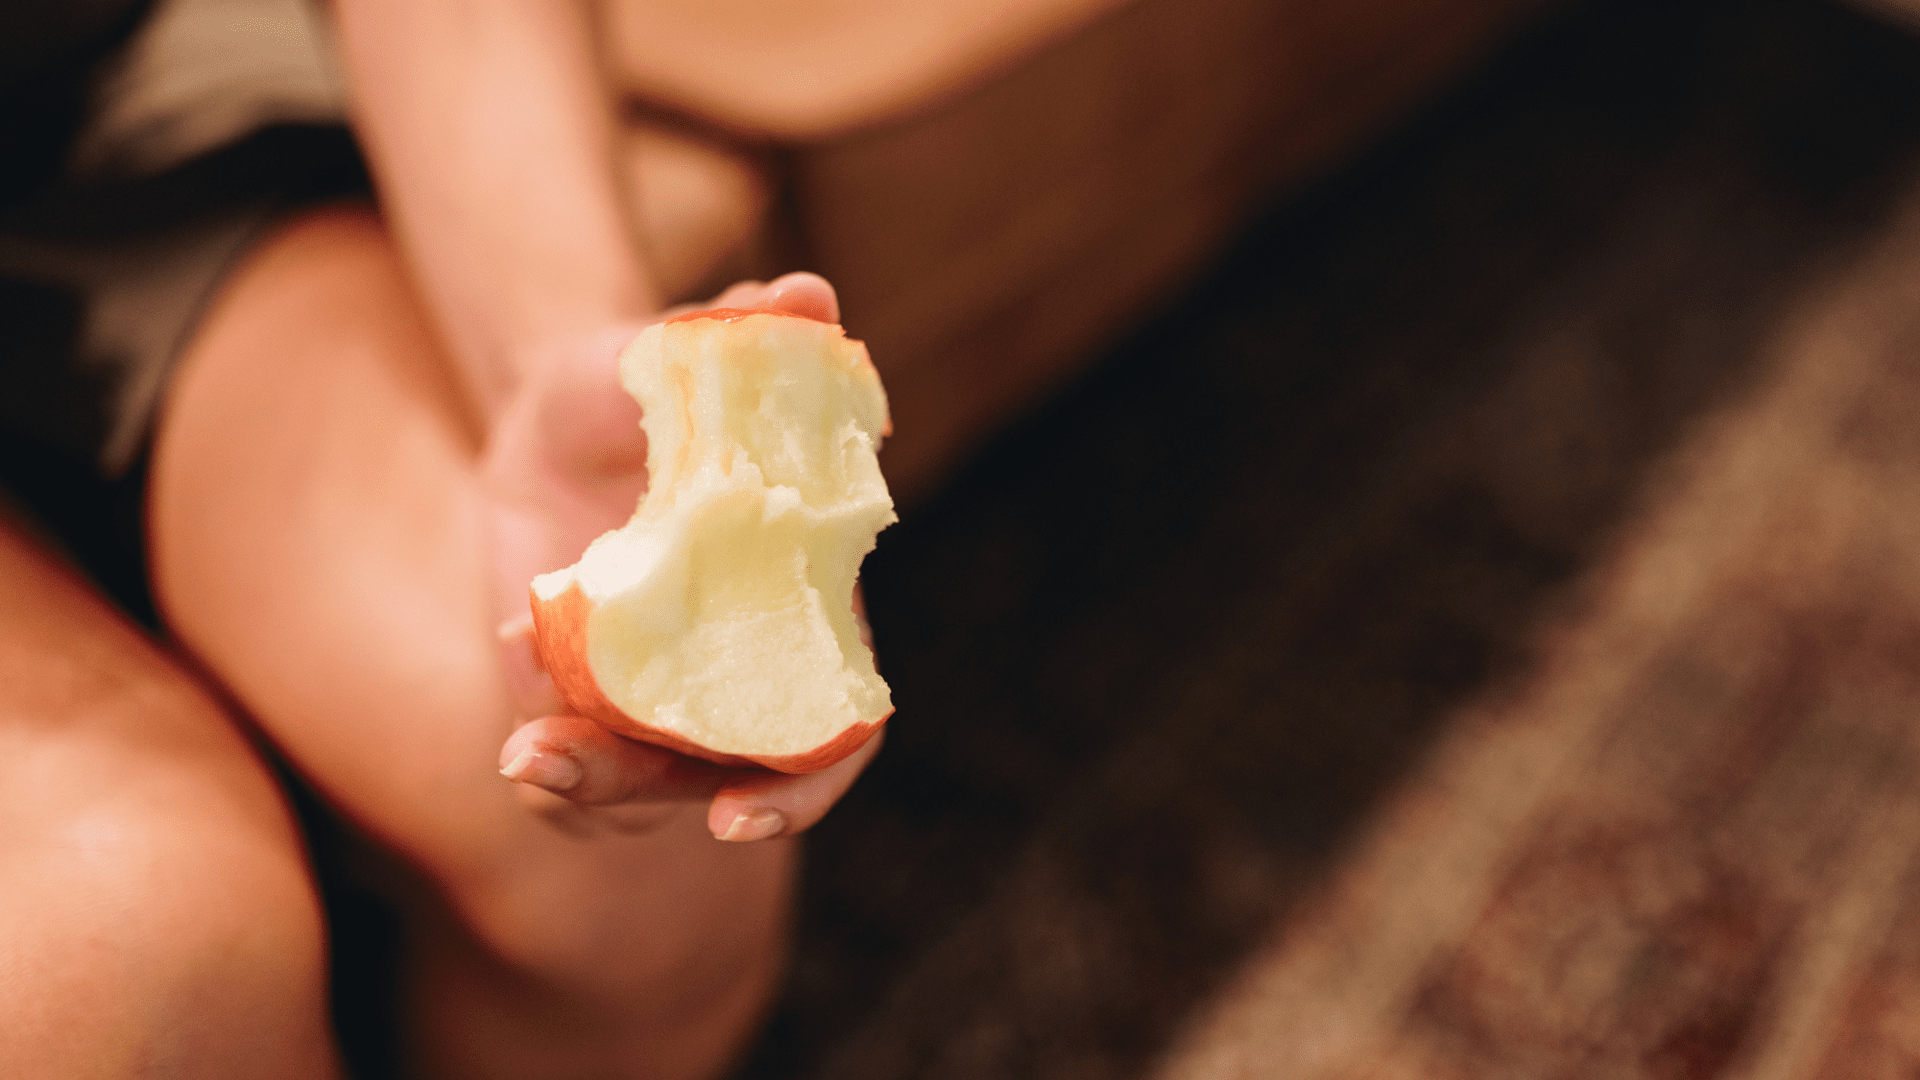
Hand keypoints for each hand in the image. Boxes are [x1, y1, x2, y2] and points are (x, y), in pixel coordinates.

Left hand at [484, 272, 876, 839]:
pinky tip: (514, 671)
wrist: (562, 403)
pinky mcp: (591, 691)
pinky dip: (544, 747)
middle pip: (721, 781)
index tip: (736, 816)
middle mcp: (743, 664)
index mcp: (803, 607)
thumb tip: (807, 292)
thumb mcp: (678, 344)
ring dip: (581, 787)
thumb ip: (743, 329)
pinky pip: (576, 756)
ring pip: (642, 787)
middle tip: (555, 765)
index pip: (835, 734)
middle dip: (640, 794)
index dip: (803, 790)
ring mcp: (665, 687)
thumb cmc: (646, 372)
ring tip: (520, 752)